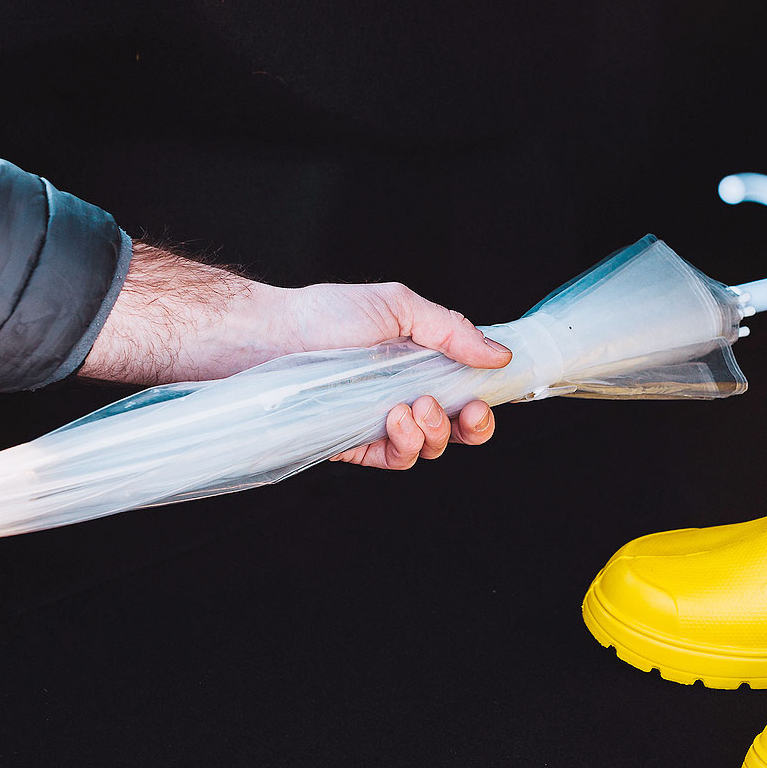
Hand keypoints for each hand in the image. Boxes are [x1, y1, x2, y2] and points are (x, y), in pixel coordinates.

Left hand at [81, 244, 510, 469]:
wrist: (268, 339)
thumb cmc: (324, 317)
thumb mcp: (398, 307)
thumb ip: (451, 331)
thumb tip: (499, 355)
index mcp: (419, 363)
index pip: (466, 393)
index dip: (484, 402)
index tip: (486, 397)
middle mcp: (402, 395)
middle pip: (456, 430)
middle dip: (470, 426)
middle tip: (464, 410)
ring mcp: (378, 423)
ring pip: (427, 448)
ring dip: (434, 433)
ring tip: (413, 406)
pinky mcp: (354, 445)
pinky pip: (393, 460)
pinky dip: (404, 446)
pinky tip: (393, 419)